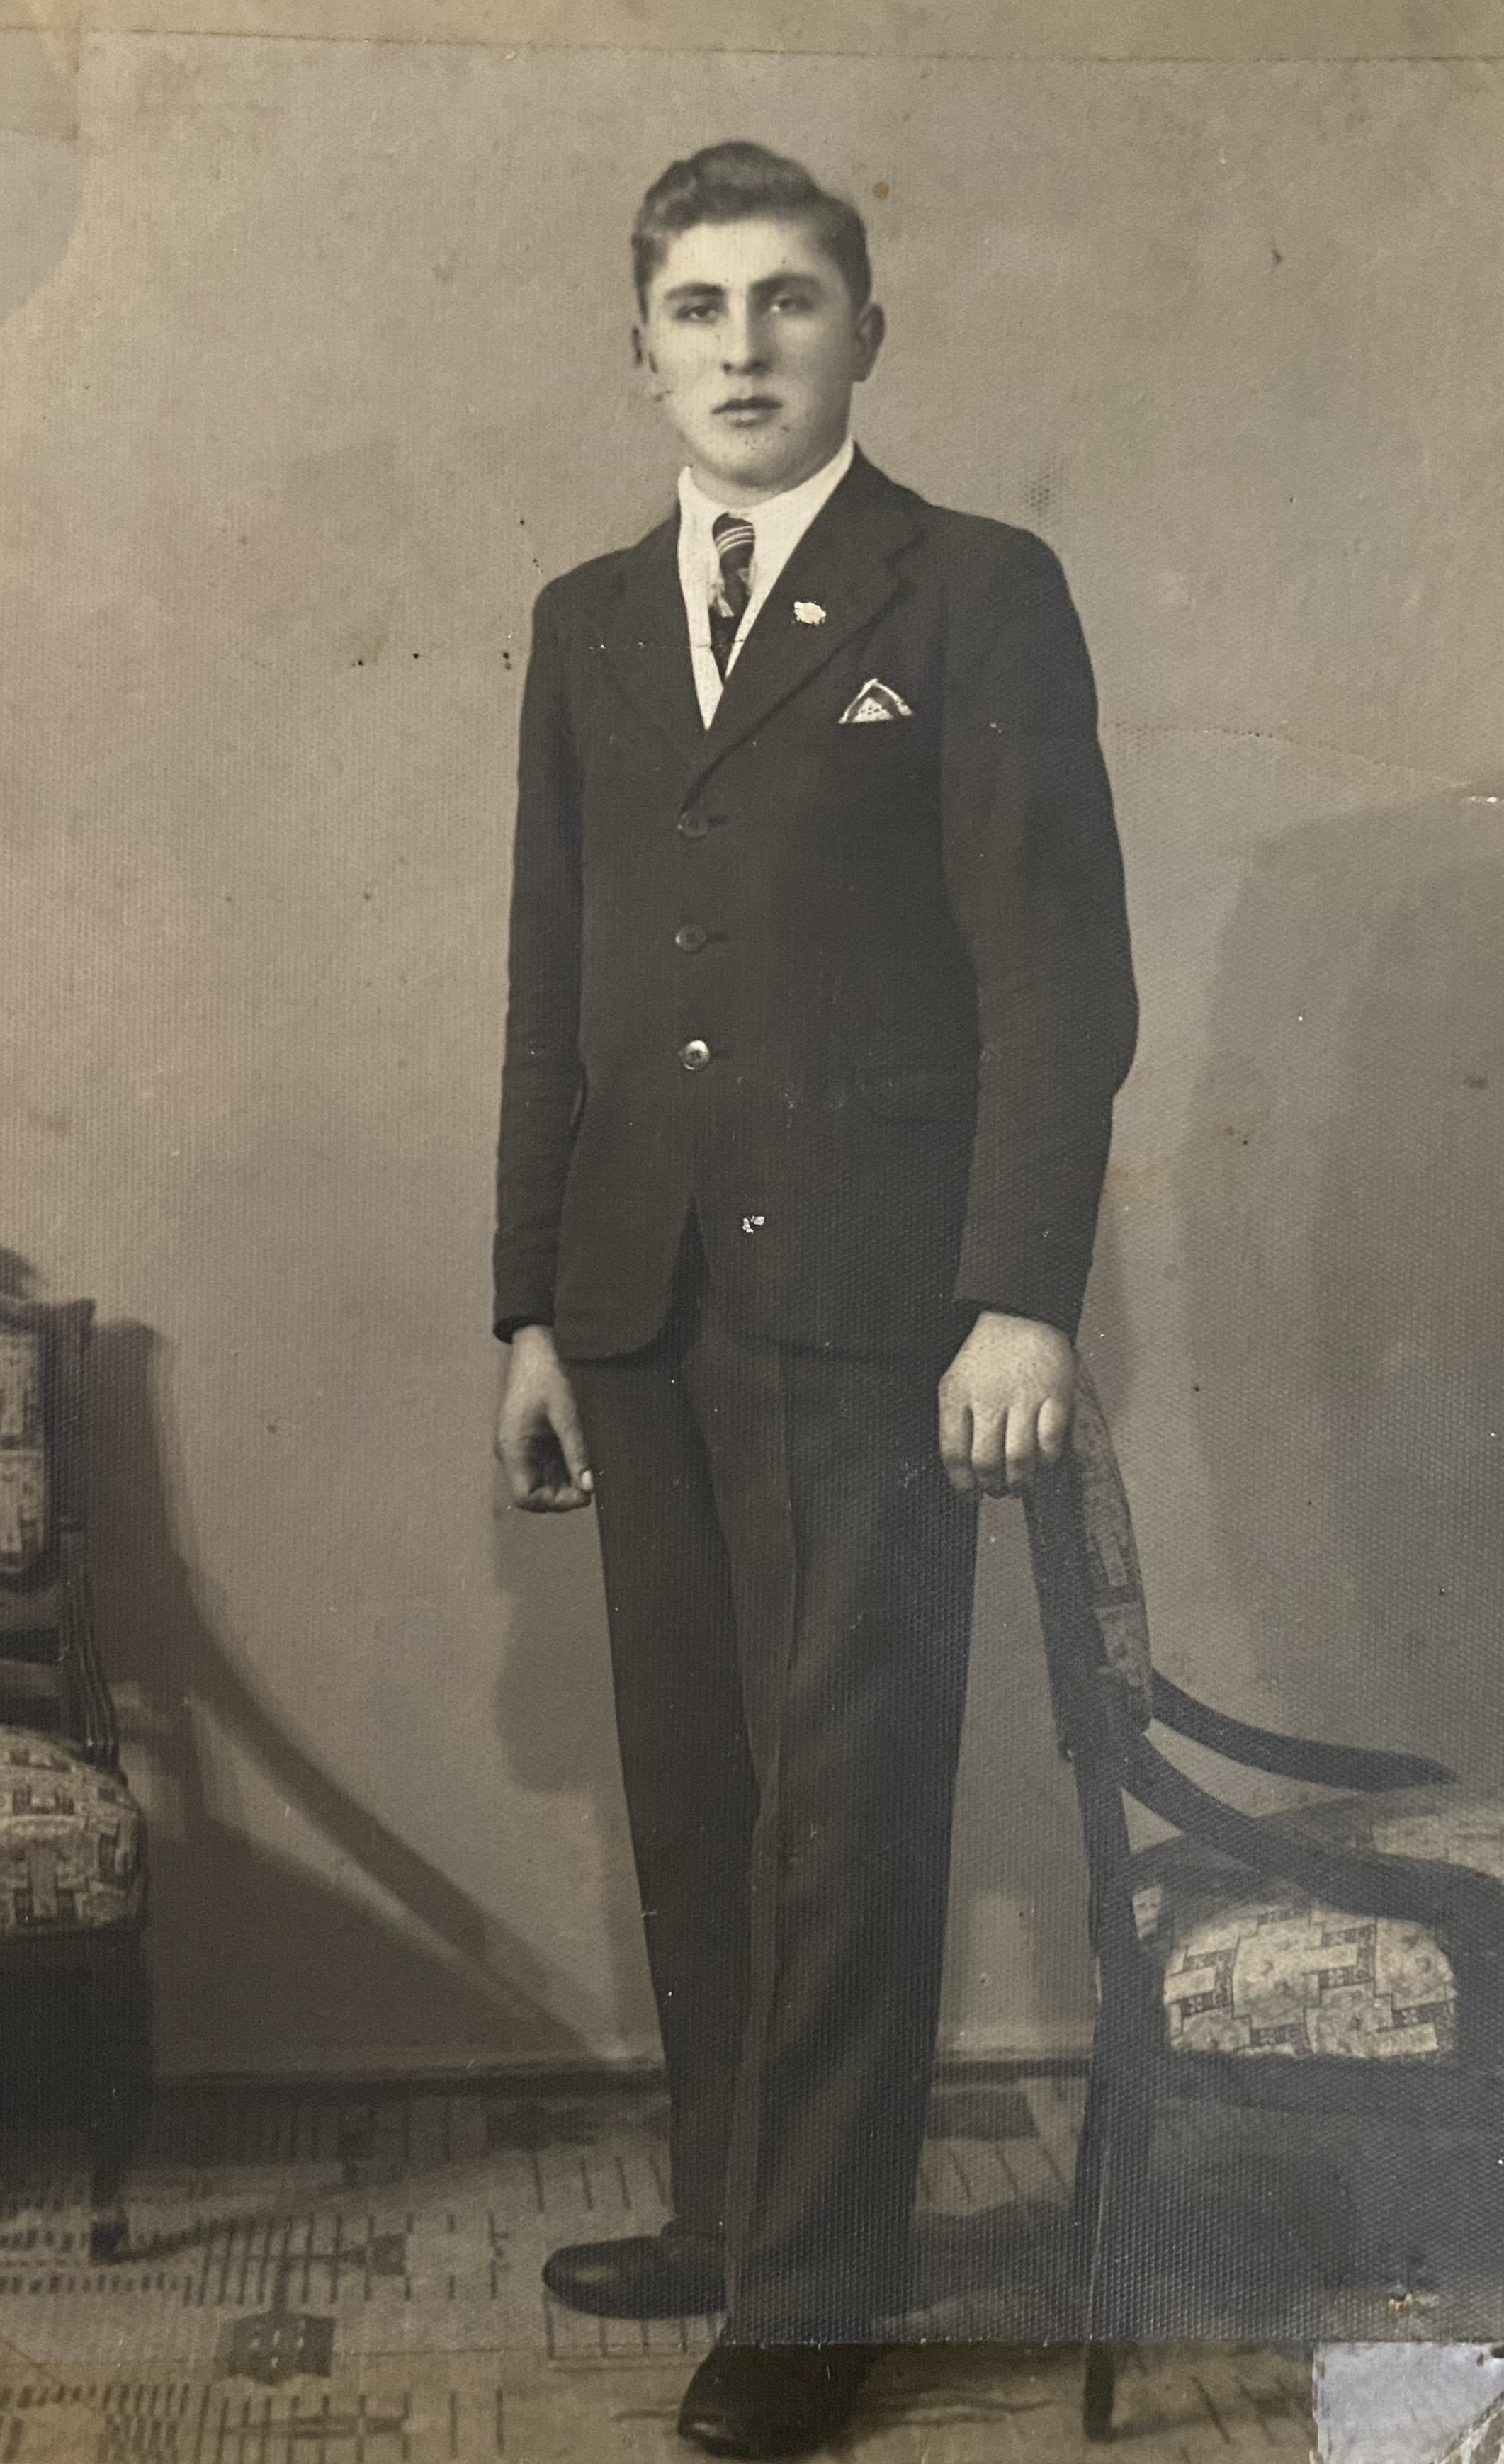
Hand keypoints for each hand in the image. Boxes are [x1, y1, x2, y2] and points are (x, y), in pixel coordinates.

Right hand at [494, 1325, 594, 1511]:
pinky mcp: (533, 1434)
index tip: (585, 1493)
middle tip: (596, 1480)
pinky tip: (587, 1453)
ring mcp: (522, 1443)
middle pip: (536, 1491)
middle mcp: (513, 1450)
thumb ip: (577, 1452)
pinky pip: (548, 1461)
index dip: (556, 1503)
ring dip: (568, 1478)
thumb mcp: (567, 1412)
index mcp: (512, 1447)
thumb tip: (590, 1487)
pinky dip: (567, 1463)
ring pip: (544, 1478)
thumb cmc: (548, 1369)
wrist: (538, 1338)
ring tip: (594, 1466)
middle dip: (565, 1492)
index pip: (527, 1498)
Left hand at [938, 1311, 1074, 1497]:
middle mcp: (989, 1400)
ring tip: (1019, 1485)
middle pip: (986, 1461)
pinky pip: (1051, 1441)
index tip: (969, 1494)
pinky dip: (1047, 1459)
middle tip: (997, 1491)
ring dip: (1019, 1481)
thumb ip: (955, 1422)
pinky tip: (1043, 1461)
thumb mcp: (955, 1383)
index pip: (954, 1453)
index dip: (961, 1483)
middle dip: (992, 1486)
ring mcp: (1024, 1398)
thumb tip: (964, 1470)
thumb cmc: (985, 1358)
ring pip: (1019, 1458)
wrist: (1019, 1316)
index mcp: (957, 1396)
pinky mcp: (1055, 1395)